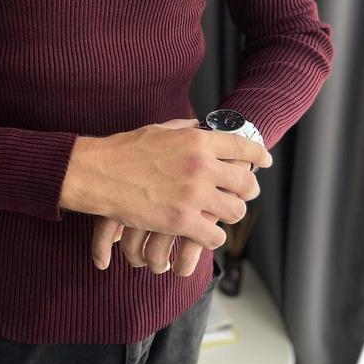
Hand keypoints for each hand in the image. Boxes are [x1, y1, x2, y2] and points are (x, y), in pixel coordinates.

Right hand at [62, 115, 268, 264]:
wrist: (99, 173)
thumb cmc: (125, 150)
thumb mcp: (160, 131)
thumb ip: (186, 130)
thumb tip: (202, 127)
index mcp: (197, 141)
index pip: (242, 146)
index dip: (258, 155)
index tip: (264, 162)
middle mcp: (201, 166)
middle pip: (245, 182)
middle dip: (248, 189)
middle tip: (243, 193)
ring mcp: (193, 195)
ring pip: (234, 212)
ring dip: (230, 214)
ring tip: (222, 215)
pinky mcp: (181, 221)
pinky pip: (214, 236)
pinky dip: (211, 237)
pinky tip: (203, 233)